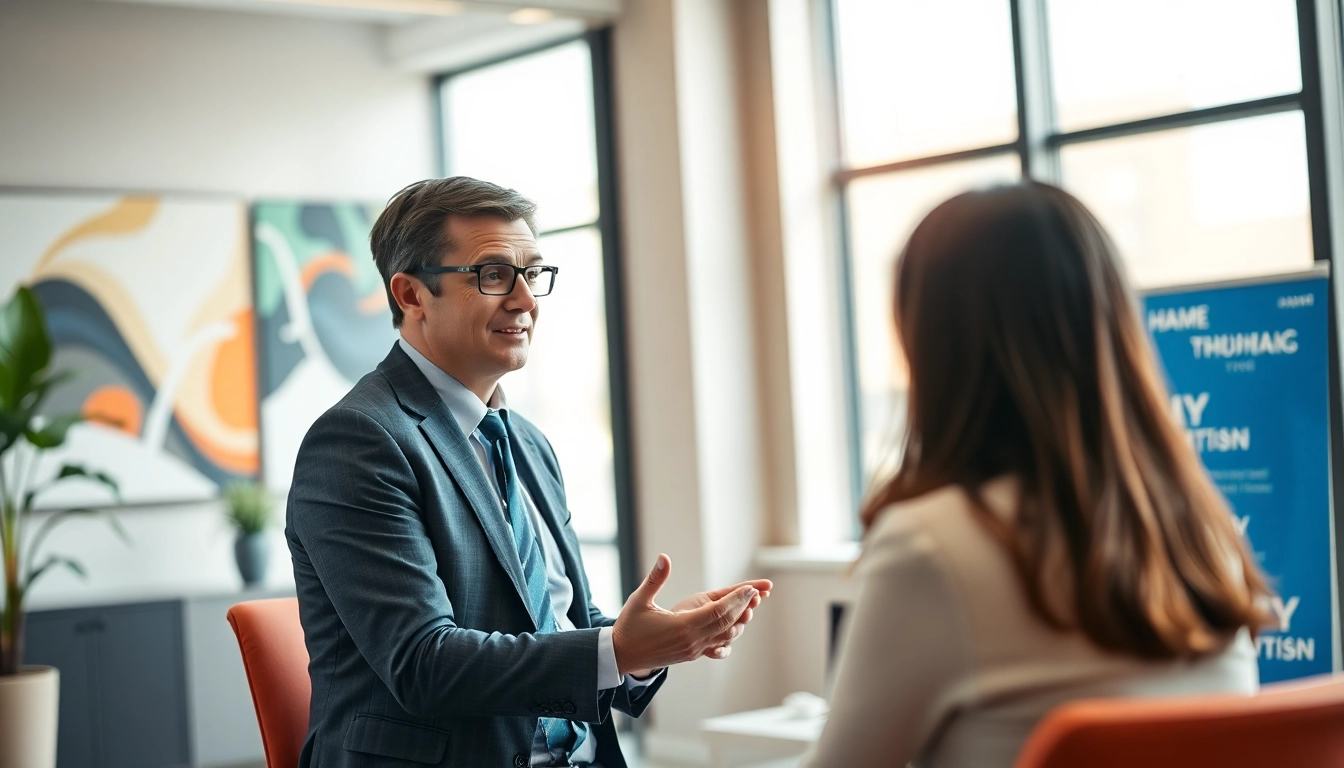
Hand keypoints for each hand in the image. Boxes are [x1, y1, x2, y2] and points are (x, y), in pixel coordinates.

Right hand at [611, 554, 772, 675]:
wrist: (622, 656)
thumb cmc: (629, 627)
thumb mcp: (639, 600)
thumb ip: (655, 579)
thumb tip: (664, 557)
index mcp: (682, 626)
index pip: (718, 611)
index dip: (736, 599)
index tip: (751, 588)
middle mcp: (692, 641)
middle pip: (726, 623)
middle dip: (743, 607)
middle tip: (758, 592)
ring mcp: (693, 650)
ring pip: (724, 635)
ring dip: (739, 621)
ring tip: (750, 606)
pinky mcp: (692, 655)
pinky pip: (717, 645)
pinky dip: (728, 634)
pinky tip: (733, 626)